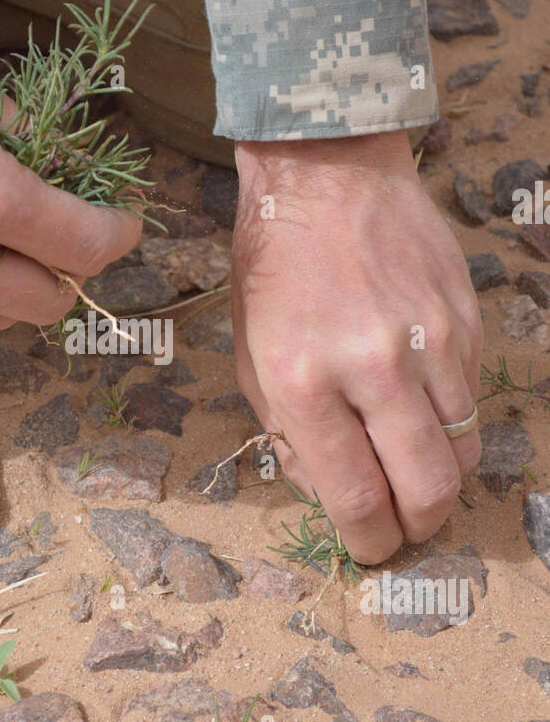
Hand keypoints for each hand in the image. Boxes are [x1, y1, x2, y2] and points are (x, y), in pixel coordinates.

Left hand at [232, 130, 482, 564]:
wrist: (327, 173)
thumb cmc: (274, 268)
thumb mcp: (250, 353)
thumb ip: (287, 433)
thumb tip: (331, 494)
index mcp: (302, 377)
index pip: (355, 492)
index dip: (370, 538)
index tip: (372, 549)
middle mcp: (371, 364)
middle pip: (427, 487)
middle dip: (418, 526)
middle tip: (405, 528)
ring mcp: (428, 340)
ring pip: (461, 450)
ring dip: (440, 478)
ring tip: (413, 472)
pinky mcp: (464, 319)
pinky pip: (470, 400)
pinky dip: (449, 421)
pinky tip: (420, 407)